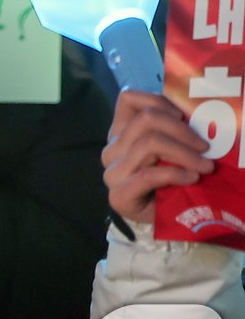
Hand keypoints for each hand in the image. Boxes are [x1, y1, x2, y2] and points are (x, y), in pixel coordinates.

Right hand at [102, 90, 213, 225]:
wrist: (159, 220)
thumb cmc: (167, 181)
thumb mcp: (169, 149)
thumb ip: (172, 132)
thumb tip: (197, 115)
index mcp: (120, 131)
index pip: (128, 98)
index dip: (157, 100)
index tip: (182, 115)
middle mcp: (112, 148)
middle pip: (146, 119)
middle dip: (182, 130)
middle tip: (206, 146)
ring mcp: (112, 172)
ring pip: (149, 144)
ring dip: (185, 153)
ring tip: (206, 165)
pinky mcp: (119, 195)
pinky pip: (149, 175)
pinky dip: (176, 174)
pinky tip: (192, 178)